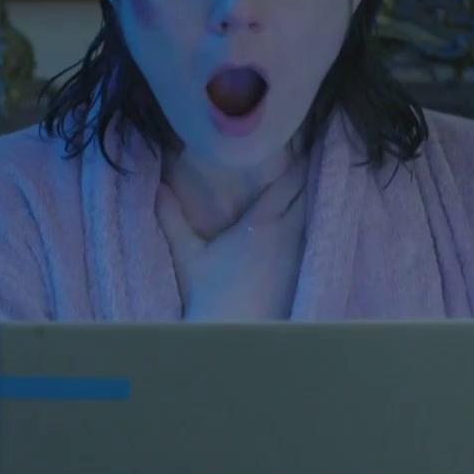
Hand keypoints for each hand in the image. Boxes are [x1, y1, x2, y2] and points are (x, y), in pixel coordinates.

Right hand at [155, 160, 308, 321]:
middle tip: (308, 151)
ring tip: (313, 177)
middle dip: (308, 172)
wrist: (235, 332)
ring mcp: (300, 253)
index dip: (296, 160)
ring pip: (314, 212)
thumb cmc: (209, 295)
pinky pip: (315, 234)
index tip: (297, 141)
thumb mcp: (188, 254)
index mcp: (262, 223)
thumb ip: (172, 217)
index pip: (289, 182)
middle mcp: (288, 233)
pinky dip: (315, 220)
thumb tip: (158, 186)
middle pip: (307, 192)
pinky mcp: (304, 270)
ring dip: (313, 195)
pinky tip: (313, 216)